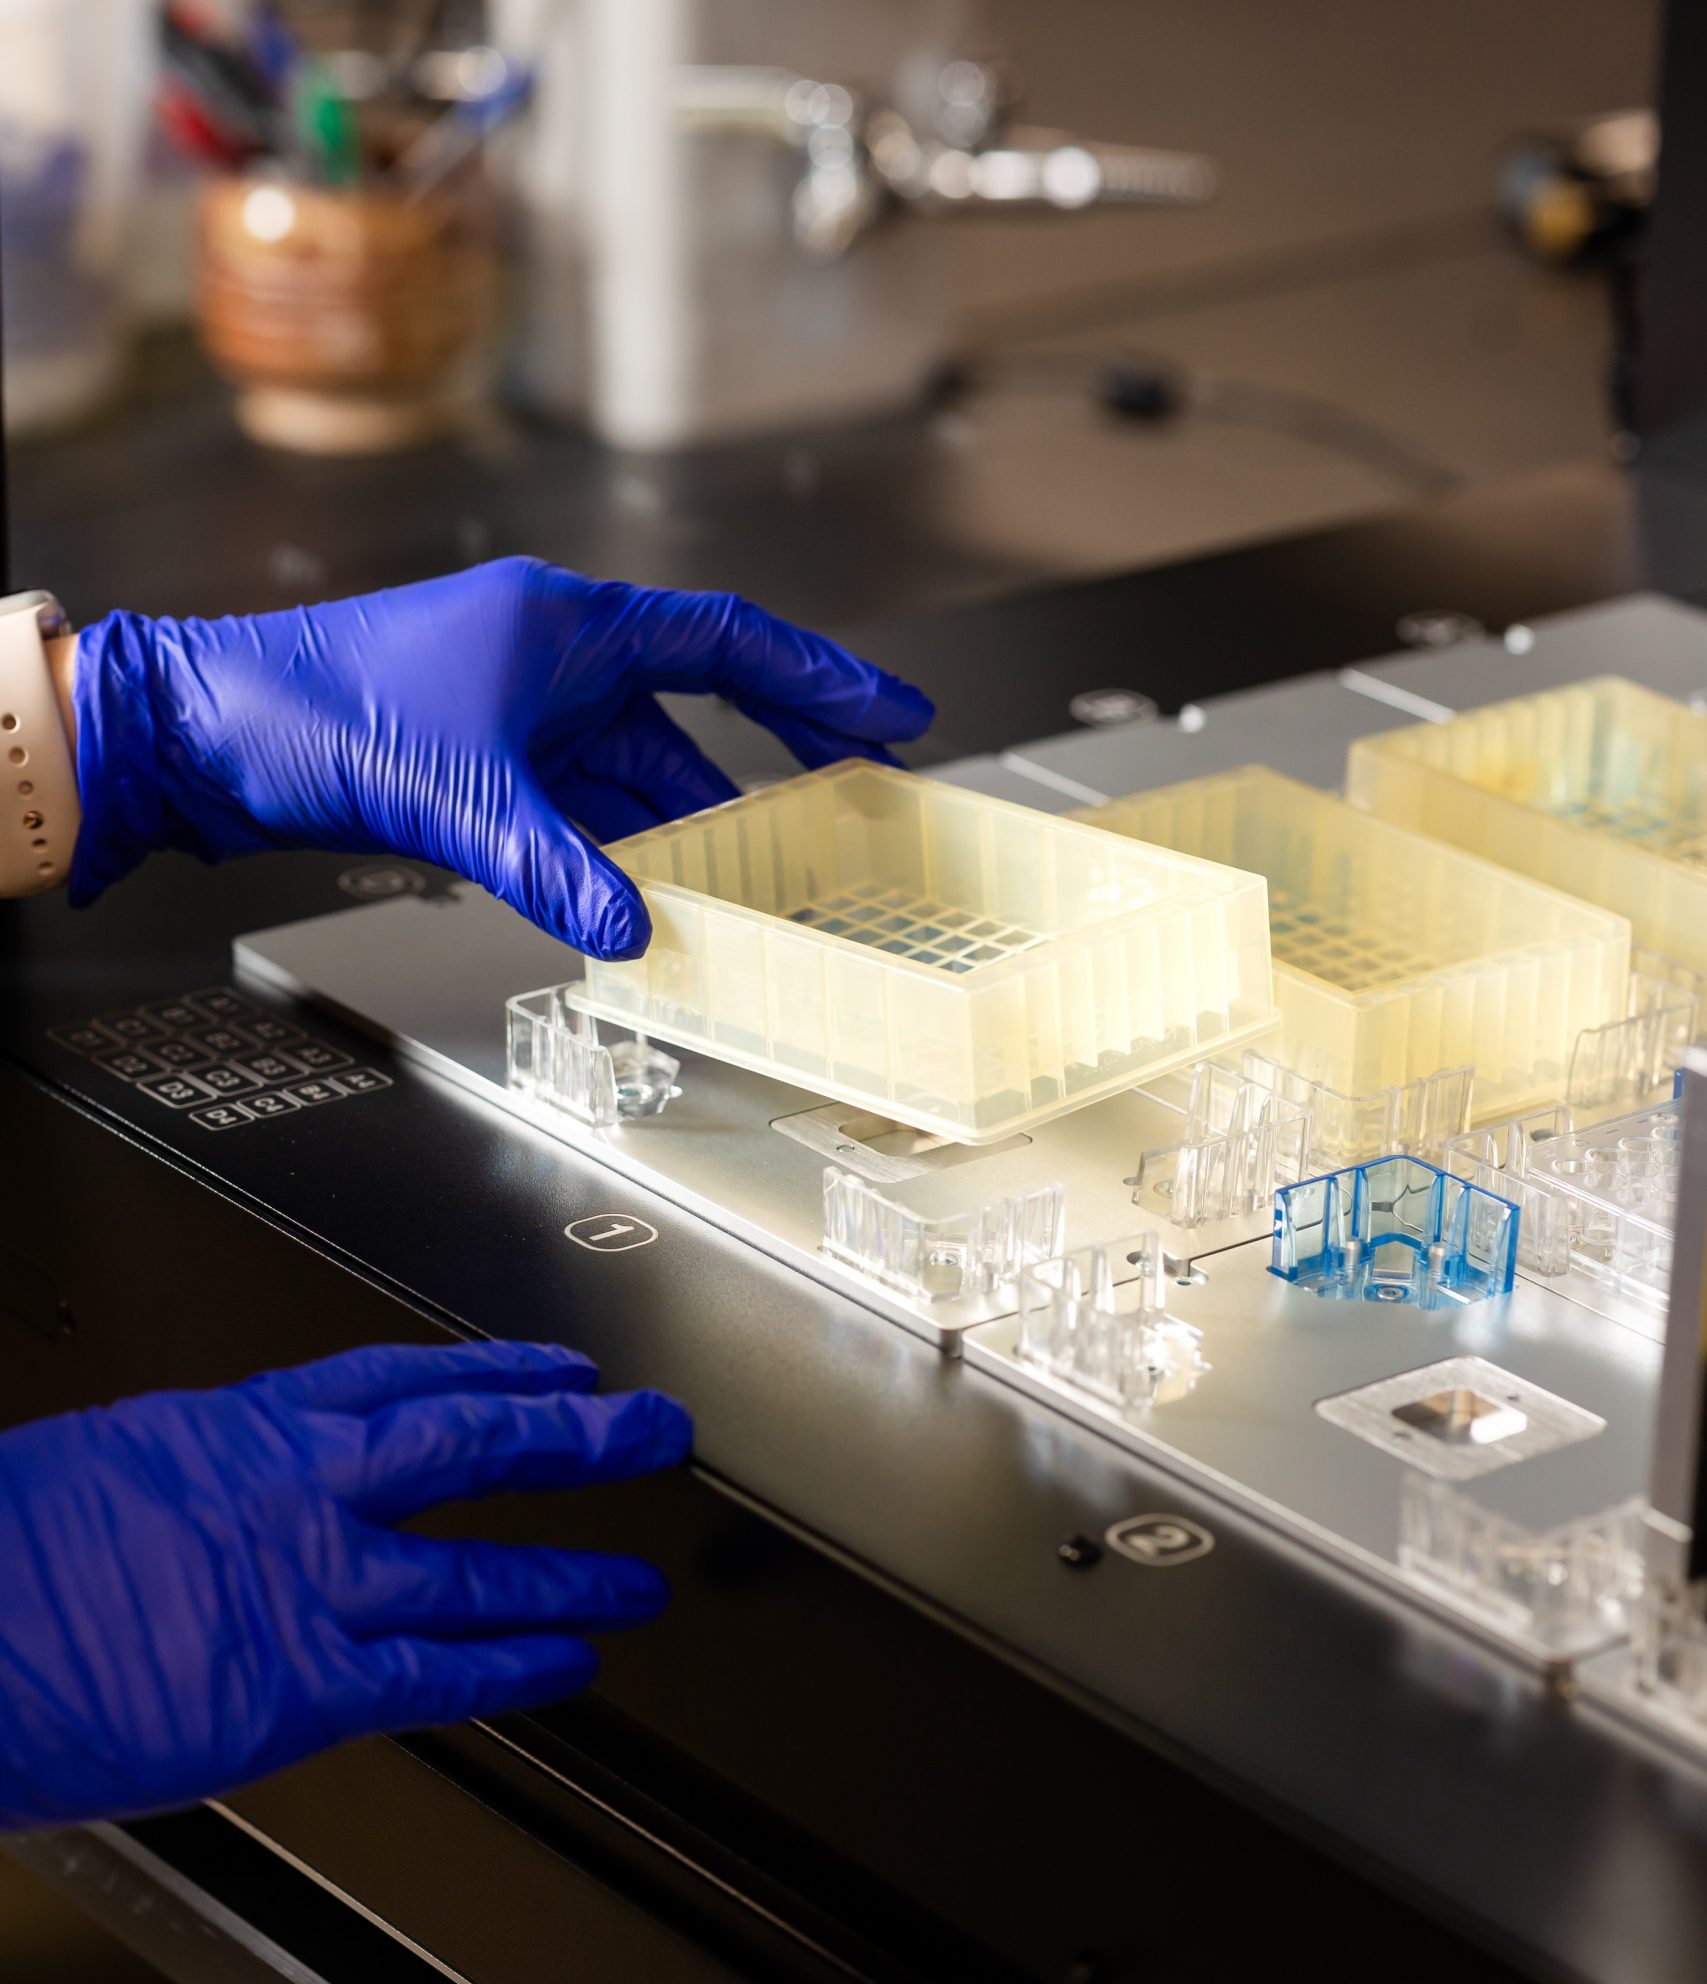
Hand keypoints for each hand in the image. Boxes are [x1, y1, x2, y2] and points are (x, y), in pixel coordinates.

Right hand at [0, 1341, 690, 1829]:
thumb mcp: (105, 1469)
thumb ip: (196, 1481)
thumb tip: (224, 1495)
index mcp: (237, 1427)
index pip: (398, 1378)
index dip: (495, 1369)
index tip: (555, 1368)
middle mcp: (291, 1491)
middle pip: (468, 1443)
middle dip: (572, 1436)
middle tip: (648, 1431)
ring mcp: (305, 1586)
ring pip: (474, 1568)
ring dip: (569, 1573)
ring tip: (635, 1581)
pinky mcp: (301, 1686)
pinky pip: (439, 1677)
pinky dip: (514, 1668)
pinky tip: (568, 1667)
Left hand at [66, 559, 934, 955]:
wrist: (205, 727)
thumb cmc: (313, 709)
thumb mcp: (460, 796)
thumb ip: (556, 868)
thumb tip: (633, 932)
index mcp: (565, 624)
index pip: (728, 643)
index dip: (821, 683)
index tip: (891, 719)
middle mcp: (552, 660)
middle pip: (696, 717)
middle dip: (775, 768)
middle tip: (855, 809)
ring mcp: (520, 715)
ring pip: (637, 779)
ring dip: (687, 834)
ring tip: (756, 890)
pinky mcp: (483, 765)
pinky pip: (581, 814)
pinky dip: (617, 858)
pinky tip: (647, 904)